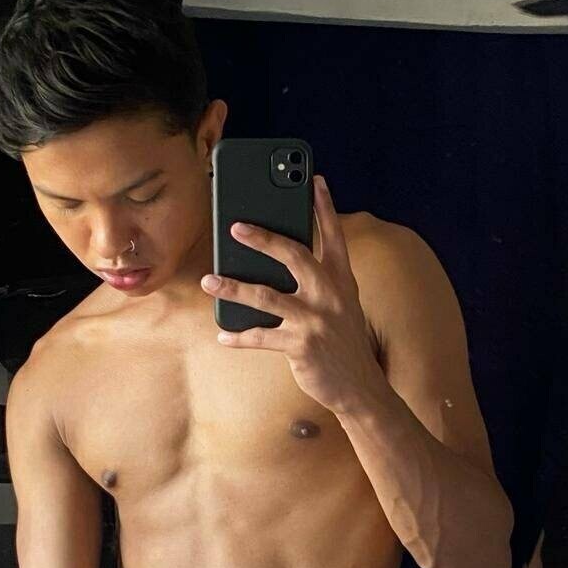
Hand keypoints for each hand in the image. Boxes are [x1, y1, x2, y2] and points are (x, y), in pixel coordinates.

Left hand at [201, 174, 386, 415]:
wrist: (359, 387)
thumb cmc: (342, 343)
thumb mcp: (341, 307)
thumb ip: (319, 283)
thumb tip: (275, 264)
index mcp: (341, 281)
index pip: (333, 237)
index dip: (325, 208)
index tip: (315, 180)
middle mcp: (329, 295)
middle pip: (294, 256)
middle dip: (263, 238)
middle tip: (236, 226)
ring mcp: (315, 320)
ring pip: (266, 297)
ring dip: (232, 288)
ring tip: (208, 281)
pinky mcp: (301, 346)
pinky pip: (261, 337)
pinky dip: (238, 337)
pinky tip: (223, 334)